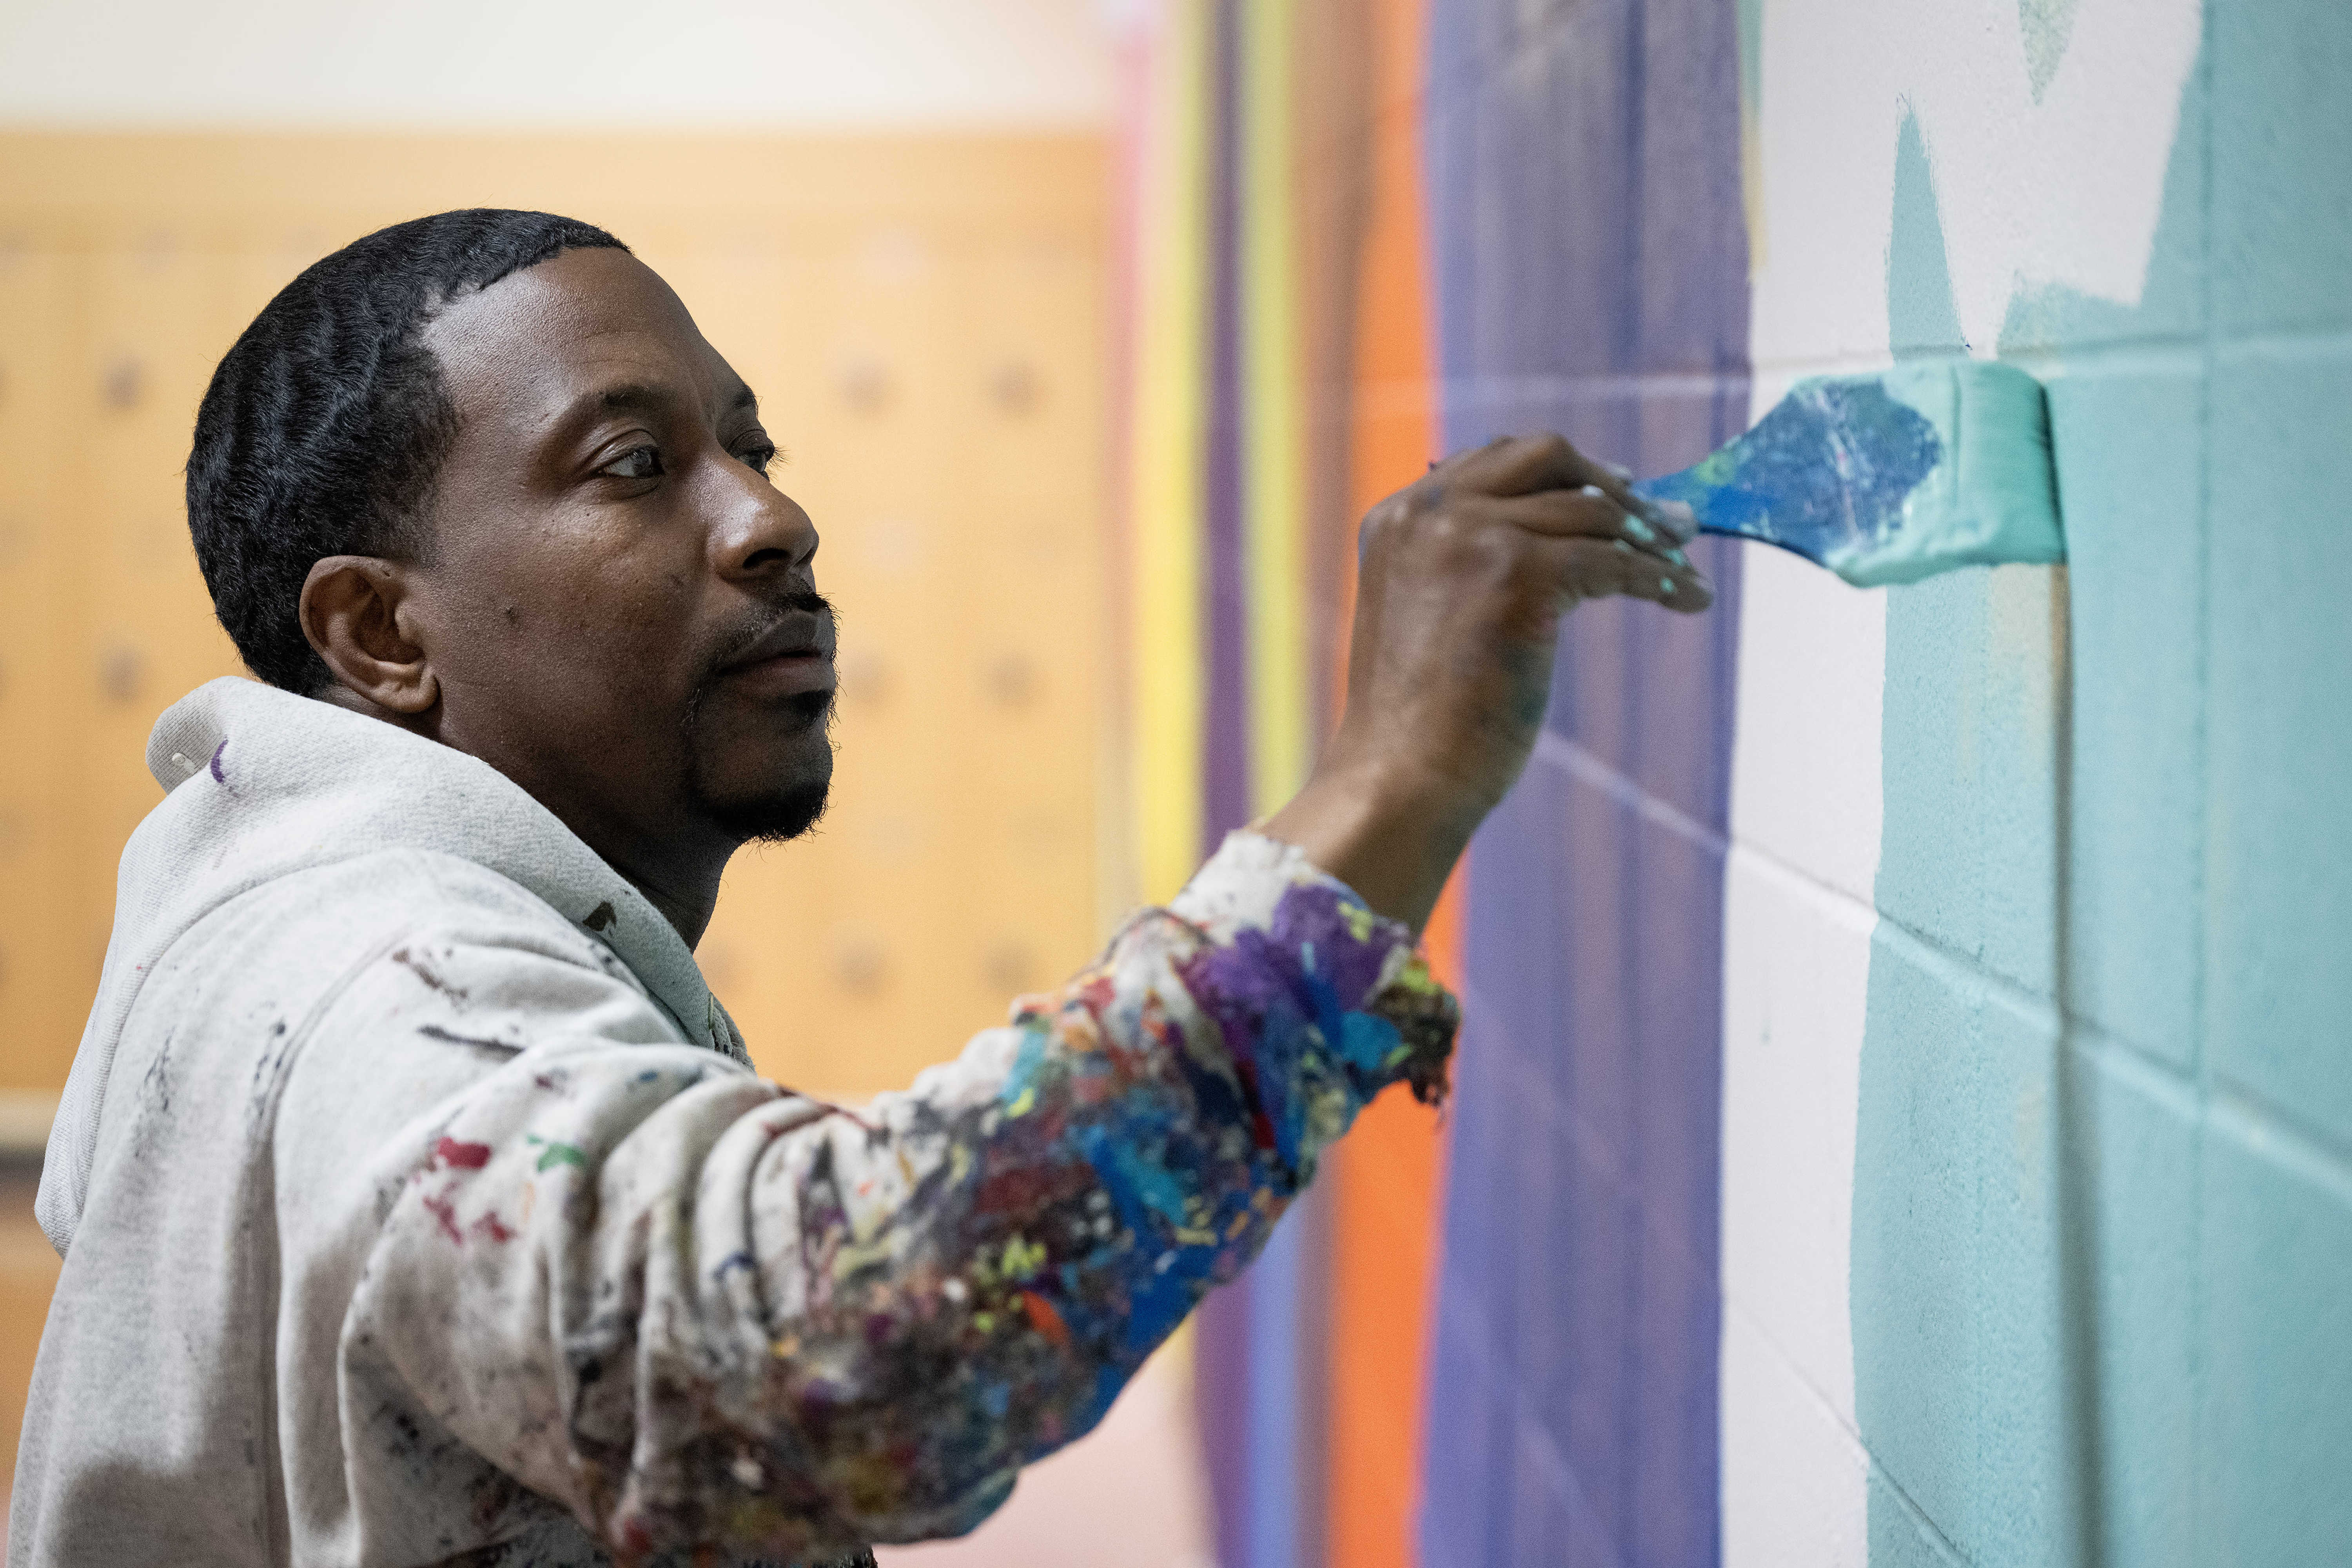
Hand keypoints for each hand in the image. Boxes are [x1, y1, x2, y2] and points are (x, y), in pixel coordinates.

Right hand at [1259, 434, 1710, 930]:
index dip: (1564, 472)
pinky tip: (1687, 599)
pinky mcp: (1519, 574)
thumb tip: (1562, 538)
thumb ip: (1464, 562)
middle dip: (1611, 485)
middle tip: (1662, 521)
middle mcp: (1431, 512)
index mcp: (1399, 518)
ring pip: (1591, 511)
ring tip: (1683, 568)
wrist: (1398, 778)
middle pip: (1545, 456)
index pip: (1495, 461)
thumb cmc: (1415, 723)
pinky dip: (1660, 578)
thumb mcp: (1426, 613)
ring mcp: (1474, 537)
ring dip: (1651, 538)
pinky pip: (1614, 560)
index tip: (1613, 491)